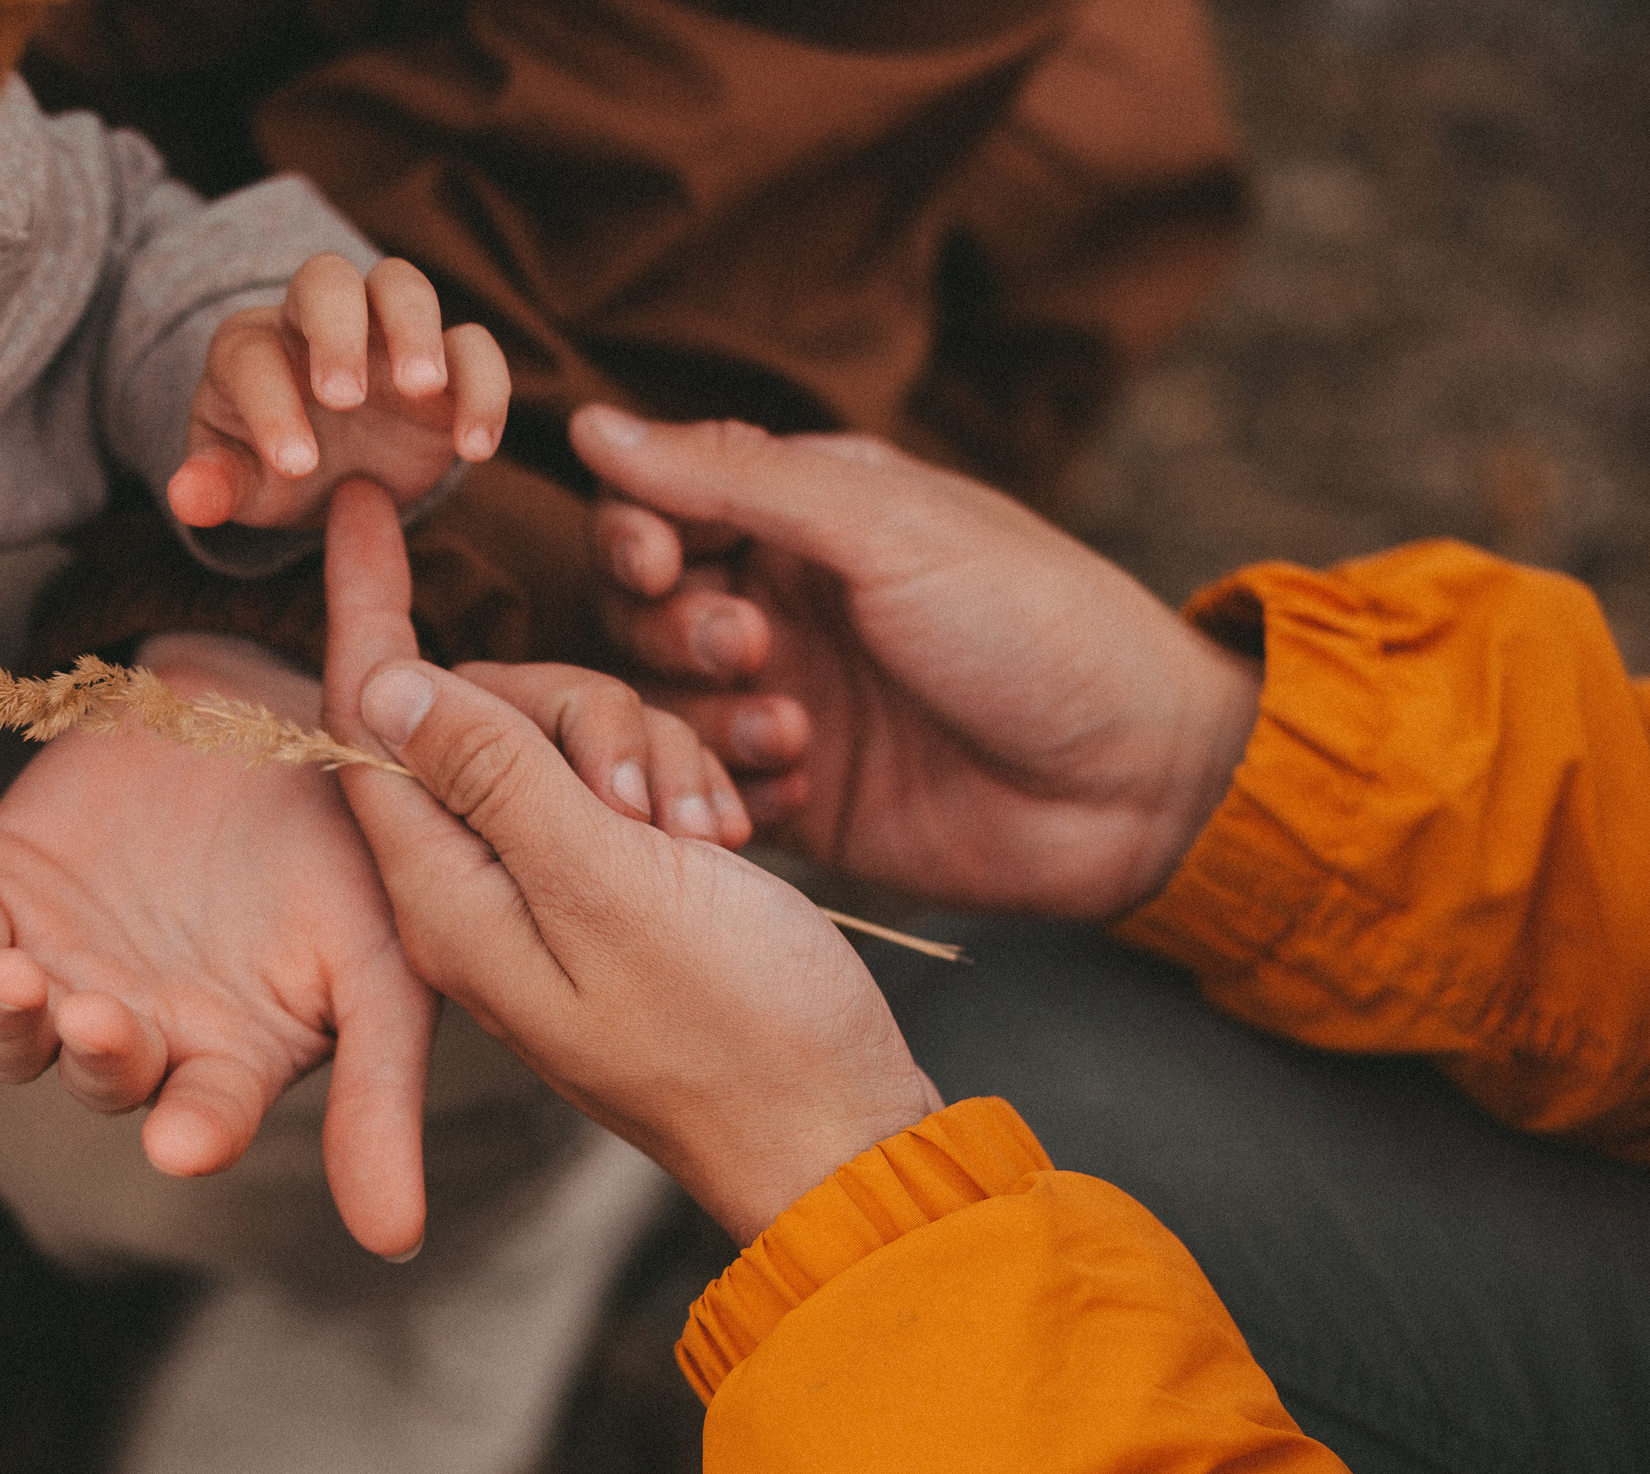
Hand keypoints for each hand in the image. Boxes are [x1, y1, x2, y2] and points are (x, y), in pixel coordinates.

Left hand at [0, 632, 435, 1256]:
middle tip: (102, 1022)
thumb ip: (380, 1094)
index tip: (183, 1145)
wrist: (266, 707)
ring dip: (3, 1019)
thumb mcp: (387, 962)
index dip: (193, 1134)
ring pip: (9, 1036)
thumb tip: (397, 1239)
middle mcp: (137, 1030)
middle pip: (99, 1078)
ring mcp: (61, 968)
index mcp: (227, 1060)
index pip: (206, 1119)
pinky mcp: (2, 897)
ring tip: (13, 979)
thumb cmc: (343, 845)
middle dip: (97, 1058)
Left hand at [167, 254, 509, 531]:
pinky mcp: (446, 362)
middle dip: (337, 330)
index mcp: (253, 348)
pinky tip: (475, 448)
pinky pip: (473, 346)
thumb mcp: (239, 483)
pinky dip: (483, 385)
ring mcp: (386, 333)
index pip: (254, 357)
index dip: (273, 406)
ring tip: (424, 391)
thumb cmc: (270, 468)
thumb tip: (187, 497)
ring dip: (415, 329)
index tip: (297, 466)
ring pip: (403, 286)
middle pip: (326, 280)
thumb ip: (215, 485)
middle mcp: (317, 322)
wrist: (330, 474)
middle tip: (346, 398)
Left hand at [321, 482, 939, 1243]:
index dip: (364, 606)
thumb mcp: (607, 881)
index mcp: (445, 893)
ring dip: (639, 752)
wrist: (834, 1130)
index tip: (361, 501)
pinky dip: (670, 788)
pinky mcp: (609, 895)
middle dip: (571, 708)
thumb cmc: (736, 1025)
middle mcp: (473, 892)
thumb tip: (382, 681)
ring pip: (556, 742)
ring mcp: (541, 895)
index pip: (365, 722)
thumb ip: (491, 775)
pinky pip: (614, 790)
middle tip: (647, 788)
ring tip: (704, 829)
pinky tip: (723, 835)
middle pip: (472, 715)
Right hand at [570, 407, 1262, 918]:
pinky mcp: (796, 797)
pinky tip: (810, 786)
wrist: (1136, 785)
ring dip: (706, 716)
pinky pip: (705, 788)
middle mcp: (781, 602)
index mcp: (803, 516)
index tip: (660, 565)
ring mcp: (785, 701)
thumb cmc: (1034, 626)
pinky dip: (734, 787)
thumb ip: (734, 478)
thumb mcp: (885, 527)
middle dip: (672, 631)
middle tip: (755, 650)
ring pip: (658, 704)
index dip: (633, 534)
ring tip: (797, 733)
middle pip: (635, 609)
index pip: (655, 506)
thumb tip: (589, 425)